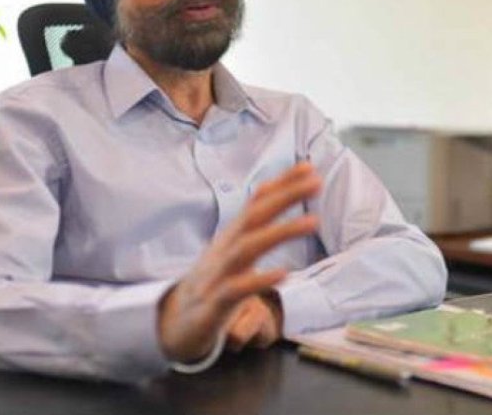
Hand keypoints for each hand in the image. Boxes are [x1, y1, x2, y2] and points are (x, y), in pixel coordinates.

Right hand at [158, 163, 319, 362]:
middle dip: (286, 196)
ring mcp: (218, 274)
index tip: (309, 167)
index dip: (281, 184)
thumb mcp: (233, 250)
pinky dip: (259, 279)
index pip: (257, 202)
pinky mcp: (215, 303)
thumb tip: (272, 194)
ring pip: (248, 247)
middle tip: (316, 182)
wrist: (175, 322)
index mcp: (232, 236)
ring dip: (281, 232)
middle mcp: (225, 249)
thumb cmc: (212, 283)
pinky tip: (283, 274)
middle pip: (255, 216)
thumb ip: (254, 226)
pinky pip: (237, 289)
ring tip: (312, 222)